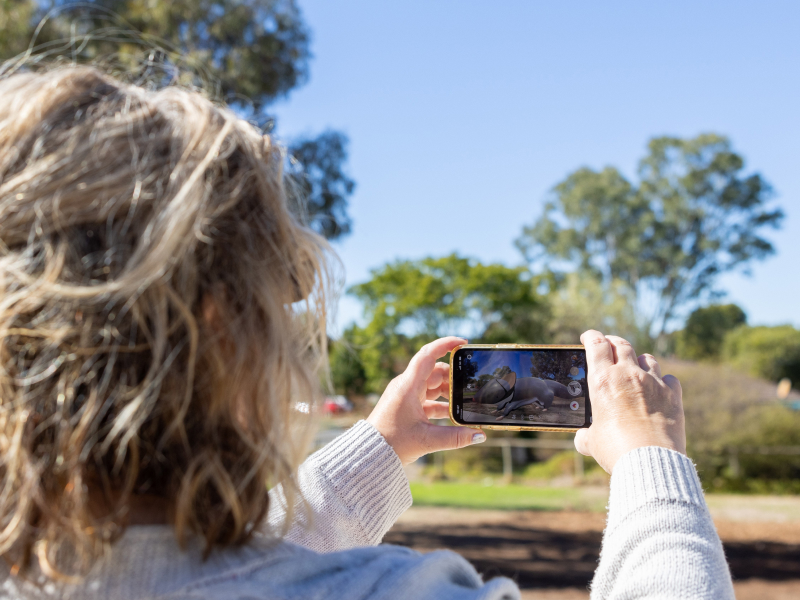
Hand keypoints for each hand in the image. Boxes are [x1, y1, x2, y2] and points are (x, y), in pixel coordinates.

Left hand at [367, 337, 485, 464]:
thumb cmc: (393, 443)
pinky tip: (454, 413)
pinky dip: (441, 403)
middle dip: (454, 376)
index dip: (445, 345)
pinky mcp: (406, 405)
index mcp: (408, 386)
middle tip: (471, 384)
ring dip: (448, 391)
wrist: (370, 453)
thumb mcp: (427, 440)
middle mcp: (406, 386)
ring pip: (432, 385)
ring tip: (465, 401)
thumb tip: (480, 435)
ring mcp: (406, 395)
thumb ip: (456, 438)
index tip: (463, 342)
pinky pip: (428, 398)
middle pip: (435, 370)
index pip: (427, 355)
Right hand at [574, 330, 684, 473]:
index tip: (588, 336)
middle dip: (613, 341)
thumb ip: (585, 435)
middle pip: (622, 345)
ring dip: (639, 359)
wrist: (649, 461)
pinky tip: (660, 388)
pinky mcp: (673, 395)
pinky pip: (669, 378)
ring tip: (636, 365)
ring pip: (647, 358)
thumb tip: (582, 439)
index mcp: (602, 380)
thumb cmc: (615, 449)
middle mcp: (628, 375)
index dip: (591, 336)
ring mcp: (653, 382)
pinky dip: (663, 381)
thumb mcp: (592, 442)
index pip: (596, 344)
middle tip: (610, 344)